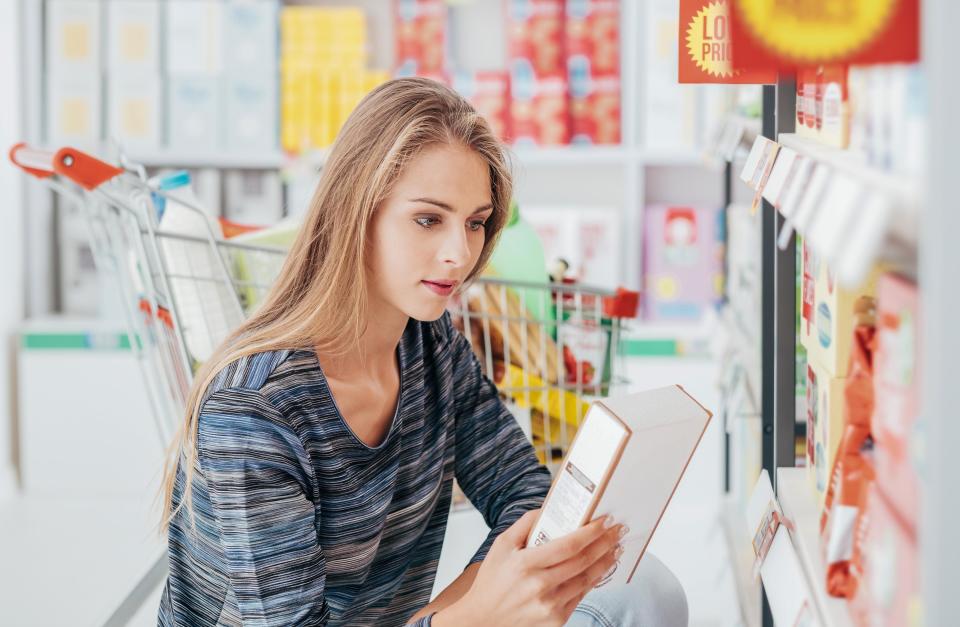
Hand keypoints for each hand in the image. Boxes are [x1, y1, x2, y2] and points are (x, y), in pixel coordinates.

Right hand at [435, 509, 625, 626]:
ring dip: (605, 562)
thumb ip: (524, 524)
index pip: (568, 545)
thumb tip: (547, 508)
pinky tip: (600, 569)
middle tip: (618, 530)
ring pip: (587, 580)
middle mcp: (539, 586)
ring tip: (615, 548)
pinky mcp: (556, 620)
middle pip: (583, 561)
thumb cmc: (491, 582)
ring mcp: (550, 605)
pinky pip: (580, 596)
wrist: (483, 620)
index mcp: (525, 564)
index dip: (591, 532)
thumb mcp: (501, 546)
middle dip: (605, 543)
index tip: (605, 520)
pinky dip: (594, 581)